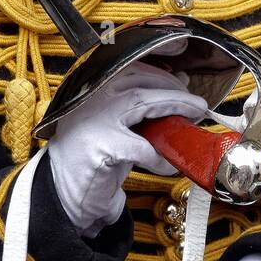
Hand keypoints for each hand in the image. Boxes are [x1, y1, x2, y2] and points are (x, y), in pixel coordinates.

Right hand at [47, 59, 207, 237]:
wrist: (63, 194)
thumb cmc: (93, 157)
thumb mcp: (114, 124)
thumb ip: (139, 105)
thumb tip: (178, 83)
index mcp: (92, 88)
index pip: (129, 66)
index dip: (160, 70)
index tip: (184, 78)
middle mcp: (90, 97)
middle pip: (139, 80)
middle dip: (173, 89)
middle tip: (197, 105)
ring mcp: (94, 119)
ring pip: (142, 101)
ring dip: (174, 107)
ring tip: (193, 119)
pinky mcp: (102, 147)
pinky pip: (142, 147)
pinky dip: (160, 156)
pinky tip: (168, 165)